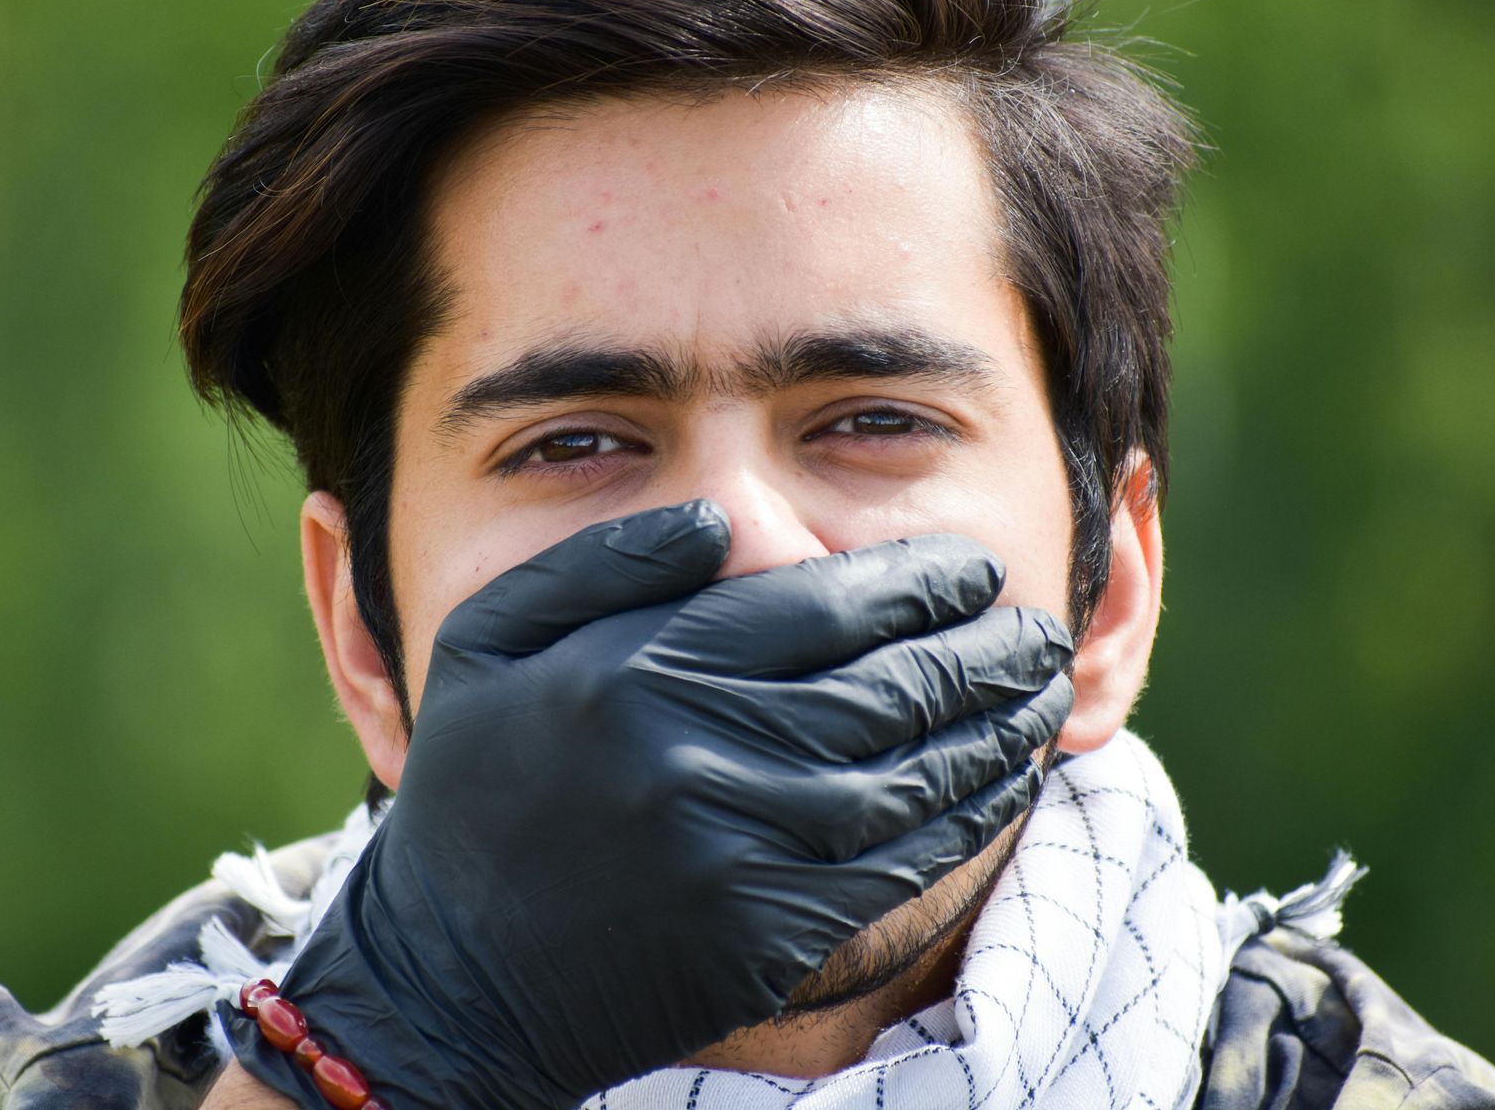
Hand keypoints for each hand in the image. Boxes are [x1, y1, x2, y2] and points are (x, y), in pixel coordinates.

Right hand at [227, 500, 1073, 1108]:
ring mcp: (732, 856)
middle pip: (883, 690)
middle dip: (980, 652)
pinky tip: (1003, 784)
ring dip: (995, 732)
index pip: (817, 608)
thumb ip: (601, 563)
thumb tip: (721, 515)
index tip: (971, 570)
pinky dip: (965, 822)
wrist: (449, 979)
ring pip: (908, 780)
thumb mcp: (490, 640)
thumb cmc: (474, 790)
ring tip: (1044, 693)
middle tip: (1036, 627)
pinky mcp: (761, 937)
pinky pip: (895, 869)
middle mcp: (691, 759)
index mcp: (631, 671)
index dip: (914, 585)